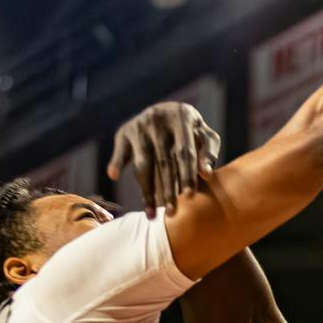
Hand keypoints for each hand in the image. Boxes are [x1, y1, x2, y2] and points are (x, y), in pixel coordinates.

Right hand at [106, 101, 221, 215]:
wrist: (167, 109)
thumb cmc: (191, 130)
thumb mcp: (205, 135)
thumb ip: (208, 152)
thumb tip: (206, 174)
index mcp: (182, 117)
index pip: (185, 151)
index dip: (187, 174)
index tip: (189, 196)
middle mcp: (159, 119)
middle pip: (164, 161)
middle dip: (168, 189)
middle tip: (171, 213)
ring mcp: (140, 125)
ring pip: (143, 164)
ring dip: (146, 191)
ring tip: (151, 214)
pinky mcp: (124, 132)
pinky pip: (121, 151)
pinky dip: (117, 162)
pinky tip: (114, 176)